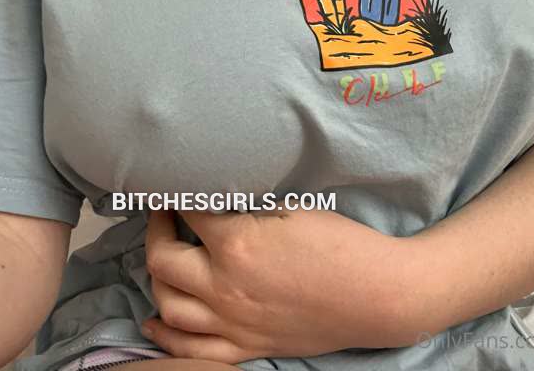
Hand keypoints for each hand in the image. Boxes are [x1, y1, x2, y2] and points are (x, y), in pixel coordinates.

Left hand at [142, 206, 411, 362]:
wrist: (377, 295)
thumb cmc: (341, 245)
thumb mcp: (293, 208)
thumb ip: (249, 204)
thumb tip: (221, 194)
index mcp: (238, 243)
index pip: (188, 210)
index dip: (177, 193)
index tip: (175, 184)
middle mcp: (225, 286)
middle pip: (163, 259)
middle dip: (157, 229)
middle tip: (166, 214)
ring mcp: (233, 322)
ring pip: (168, 304)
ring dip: (158, 277)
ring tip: (164, 258)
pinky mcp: (247, 346)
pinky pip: (191, 349)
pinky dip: (166, 334)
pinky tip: (157, 319)